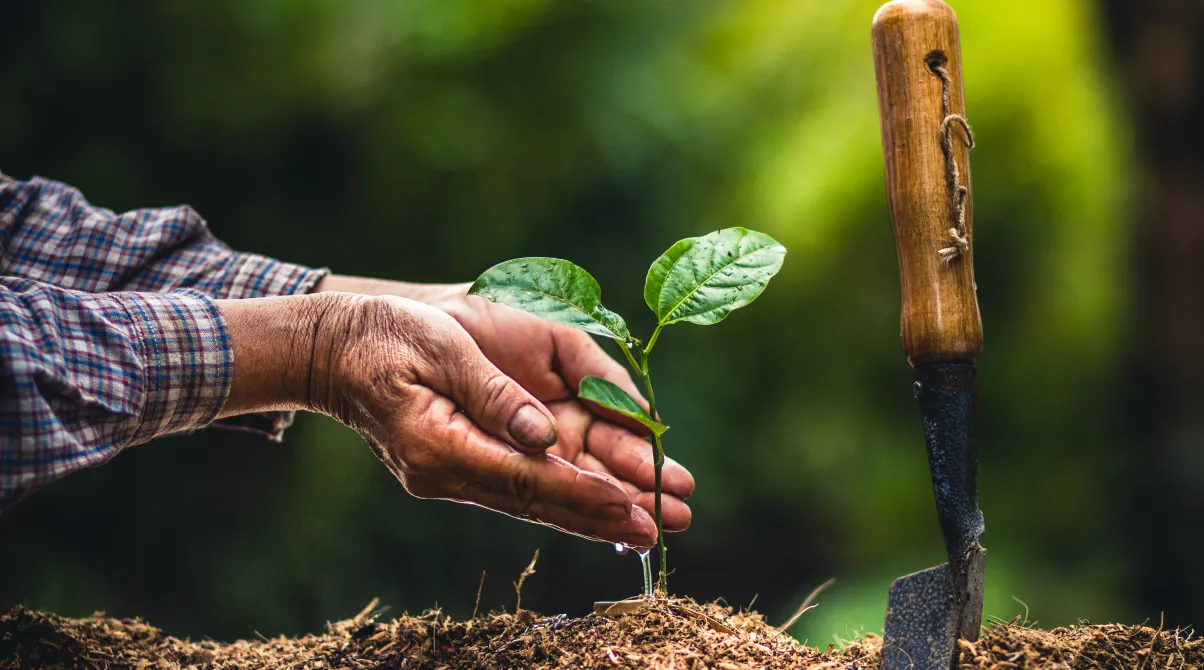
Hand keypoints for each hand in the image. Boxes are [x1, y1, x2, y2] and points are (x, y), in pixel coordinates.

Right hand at [313, 275, 694, 531]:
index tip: (630, 503)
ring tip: (660, 518)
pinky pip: (529, 482)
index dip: (579, 492)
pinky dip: (572, 493)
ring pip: (542, 495)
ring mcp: (460, 468)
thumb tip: (542, 435)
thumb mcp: (439, 347)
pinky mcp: (468, 457)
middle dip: (606, 514)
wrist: (336, 349)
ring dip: (600, 507)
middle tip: (666, 526)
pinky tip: (612, 503)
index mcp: (440, 447)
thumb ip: (491, 392)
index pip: (523, 478)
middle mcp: (453, 469)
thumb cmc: (383, 335)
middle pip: (541, 499)